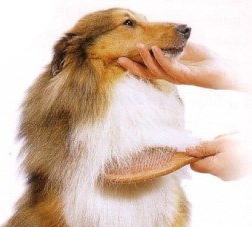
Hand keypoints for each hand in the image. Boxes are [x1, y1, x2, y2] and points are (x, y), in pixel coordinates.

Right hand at [117, 42, 237, 89]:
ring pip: (156, 70)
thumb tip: (160, 35)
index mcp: (166, 70)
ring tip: (140, 46)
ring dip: (146, 58)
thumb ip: (172, 45)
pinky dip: (161, 58)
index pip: (147, 69)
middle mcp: (168, 76)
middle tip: (120, 59)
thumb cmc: (203, 59)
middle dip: (133, 67)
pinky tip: (155, 49)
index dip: (134, 65)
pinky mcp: (184, 76)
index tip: (121, 59)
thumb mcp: (184, 49)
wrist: (221, 69)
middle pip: (147, 73)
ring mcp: (175, 77)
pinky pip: (169, 67)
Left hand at [186, 134, 250, 180]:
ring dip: (223, 147)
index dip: (195, 153)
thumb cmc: (246, 146)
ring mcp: (231, 174)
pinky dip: (231, 151)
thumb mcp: (222, 143)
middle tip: (223, 138)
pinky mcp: (239, 171)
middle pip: (207, 160)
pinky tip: (239, 144)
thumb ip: (204, 148)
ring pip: (218, 158)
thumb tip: (189, 151)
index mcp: (215, 168)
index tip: (202, 143)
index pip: (194, 165)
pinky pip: (228, 160)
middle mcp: (222, 175)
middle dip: (212, 147)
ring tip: (234, 139)